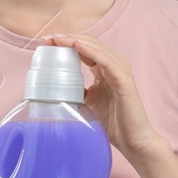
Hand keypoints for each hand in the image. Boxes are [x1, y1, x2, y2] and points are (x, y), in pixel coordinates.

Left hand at [40, 32, 164, 160]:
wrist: (132, 140)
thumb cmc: (113, 122)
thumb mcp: (87, 102)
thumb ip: (76, 90)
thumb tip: (54, 87)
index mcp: (104, 69)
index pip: (84, 47)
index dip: (65, 42)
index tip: (45, 42)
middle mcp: (114, 65)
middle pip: (89, 43)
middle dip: (67, 38)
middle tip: (47, 38)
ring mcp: (120, 71)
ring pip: (96, 48)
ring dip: (75, 41)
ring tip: (58, 39)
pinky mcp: (124, 80)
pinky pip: (106, 61)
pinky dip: (92, 52)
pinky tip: (78, 45)